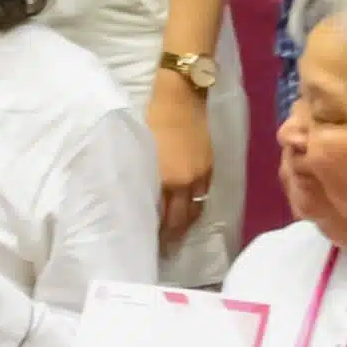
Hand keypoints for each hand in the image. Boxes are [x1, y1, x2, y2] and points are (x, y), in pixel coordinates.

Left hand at [147, 70, 213, 254]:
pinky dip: (196, 206)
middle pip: (179, 218)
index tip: (148, 244)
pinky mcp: (209, 166)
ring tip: (177, 237)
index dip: (156, 232)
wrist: (181, 97)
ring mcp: (199, 175)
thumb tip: (138, 198)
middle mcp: (184, 181)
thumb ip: (143, 176)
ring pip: (195, 209)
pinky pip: (204, 195)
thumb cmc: (153, 120)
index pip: (161, 215)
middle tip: (163, 249)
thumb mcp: (141, 151)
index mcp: (164, 178)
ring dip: (186, 224)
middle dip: (171, 235)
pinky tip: (190, 213)